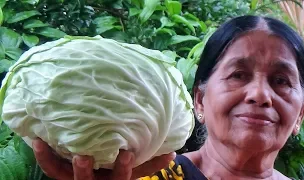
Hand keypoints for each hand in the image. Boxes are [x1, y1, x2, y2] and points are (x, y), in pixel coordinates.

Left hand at [32, 139, 175, 179]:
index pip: (122, 177)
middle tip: (84, 156)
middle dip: (73, 165)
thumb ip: (150, 163)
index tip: (126, 153)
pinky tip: (37, 140)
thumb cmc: (117, 173)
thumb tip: (173, 153)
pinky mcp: (63, 175)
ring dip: (53, 162)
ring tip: (45, 144)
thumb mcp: (134, 171)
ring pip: (63, 176)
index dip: (122, 168)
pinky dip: (43, 156)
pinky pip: (50, 168)